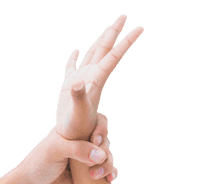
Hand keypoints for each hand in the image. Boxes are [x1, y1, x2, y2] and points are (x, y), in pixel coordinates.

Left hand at [15, 116, 115, 183]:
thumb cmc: (40, 163)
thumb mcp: (56, 150)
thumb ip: (78, 150)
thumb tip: (101, 156)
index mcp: (74, 129)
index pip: (94, 119)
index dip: (100, 127)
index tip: (95, 140)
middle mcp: (83, 142)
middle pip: (105, 139)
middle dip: (104, 149)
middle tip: (96, 159)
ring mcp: (88, 158)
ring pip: (108, 156)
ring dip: (107, 164)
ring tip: (94, 175)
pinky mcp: (91, 173)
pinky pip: (108, 171)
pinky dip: (111, 173)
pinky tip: (109, 179)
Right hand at [55, 15, 142, 141]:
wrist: (70, 141)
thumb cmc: (75, 129)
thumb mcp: (78, 112)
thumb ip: (78, 97)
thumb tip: (78, 84)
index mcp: (97, 79)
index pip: (114, 55)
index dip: (127, 41)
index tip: (140, 27)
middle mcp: (91, 78)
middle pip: (105, 49)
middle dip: (114, 33)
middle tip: (124, 15)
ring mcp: (80, 82)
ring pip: (91, 55)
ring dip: (99, 41)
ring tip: (108, 29)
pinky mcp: (68, 88)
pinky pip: (72, 68)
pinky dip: (73, 59)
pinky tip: (75, 51)